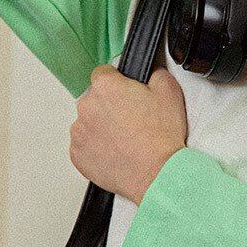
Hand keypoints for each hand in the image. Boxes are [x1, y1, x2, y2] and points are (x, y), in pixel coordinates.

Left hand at [69, 65, 188, 204]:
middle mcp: (87, 106)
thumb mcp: (169, 92)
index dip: (118, 82)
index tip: (126, 94)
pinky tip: (116, 151)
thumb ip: (155, 74)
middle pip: (94, 98)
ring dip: (102, 127)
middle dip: (110, 105)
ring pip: (88, 122)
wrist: (157, 173)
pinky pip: (84, 145)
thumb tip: (151, 72)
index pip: (103, 73)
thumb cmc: (161, 138)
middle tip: (132, 119)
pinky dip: (96, 147)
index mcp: (106, 86)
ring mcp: (79, 132)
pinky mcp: (77, 155)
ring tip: (125, 139)